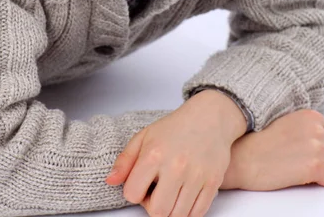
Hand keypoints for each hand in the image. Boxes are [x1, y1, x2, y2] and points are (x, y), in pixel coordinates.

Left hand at [106, 90, 245, 215]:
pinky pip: (198, 213)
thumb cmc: (175, 127)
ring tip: (171, 191)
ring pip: (178, 216)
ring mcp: (197, 175)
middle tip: (157, 191)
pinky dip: (189, 210)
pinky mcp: (213, 182)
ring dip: (171, 210)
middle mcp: (176, 166)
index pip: (132, 194)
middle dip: (153, 206)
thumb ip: (125, 160)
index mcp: (154, 154)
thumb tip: (110, 181)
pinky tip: (185, 194)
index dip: (134, 192)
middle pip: (158, 212)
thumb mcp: (144, 136)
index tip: (143, 183)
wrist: (208, 117)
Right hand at [220, 109, 323, 190]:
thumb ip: (311, 125)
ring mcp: (317, 146)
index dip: (321, 145)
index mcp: (310, 115)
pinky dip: (321, 180)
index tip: (303, 149)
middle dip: (322, 158)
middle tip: (297, 158)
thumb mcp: (287, 123)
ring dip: (321, 170)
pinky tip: (301, 174)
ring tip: (297, 165)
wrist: (241, 156)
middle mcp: (317, 128)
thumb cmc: (258, 140)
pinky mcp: (314, 166)